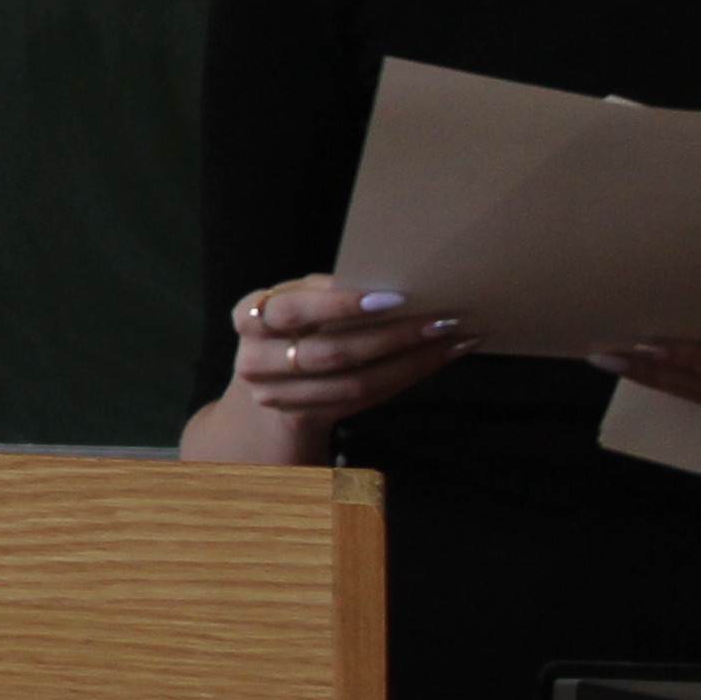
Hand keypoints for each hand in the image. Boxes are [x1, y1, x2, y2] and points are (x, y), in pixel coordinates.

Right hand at [224, 276, 473, 423]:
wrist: (267, 383)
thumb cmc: (292, 327)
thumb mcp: (298, 301)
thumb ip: (327, 293)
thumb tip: (394, 281)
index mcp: (249, 315)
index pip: (296, 310)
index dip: (342, 305)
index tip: (394, 297)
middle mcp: (254, 360)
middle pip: (331, 353)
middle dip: (393, 336)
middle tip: (441, 321)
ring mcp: (276, 396)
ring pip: (354, 382)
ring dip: (410, 362)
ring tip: (451, 342)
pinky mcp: (304, 418)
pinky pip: (362, 401)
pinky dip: (403, 379)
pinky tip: (433, 363)